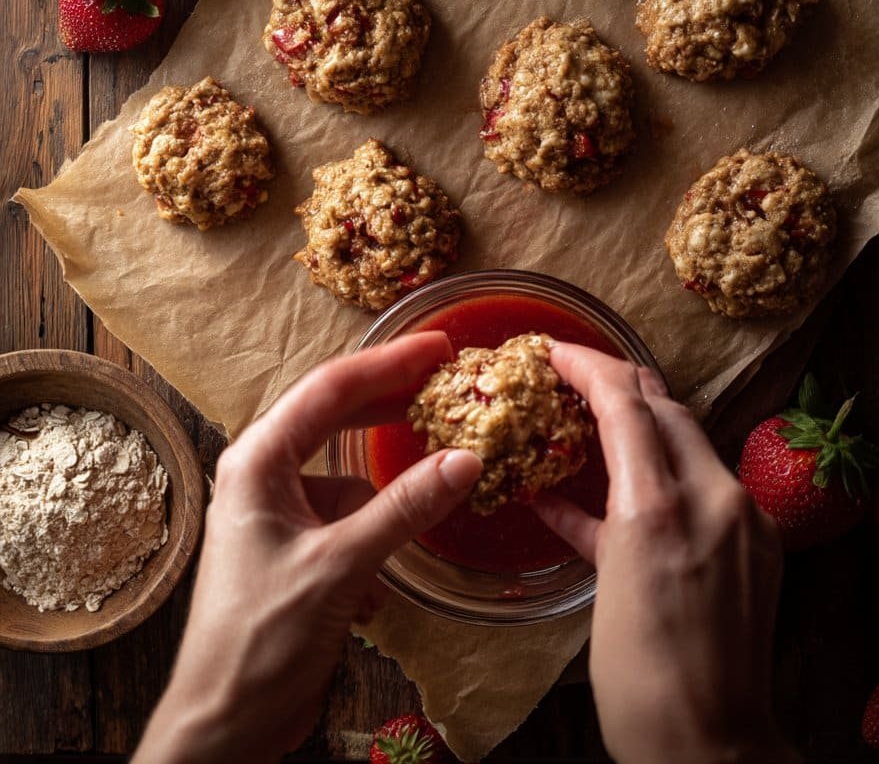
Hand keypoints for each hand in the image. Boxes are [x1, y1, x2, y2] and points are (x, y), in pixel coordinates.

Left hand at [134, 334, 480, 763]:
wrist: (224, 722)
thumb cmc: (259, 641)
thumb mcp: (339, 567)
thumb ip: (403, 510)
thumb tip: (464, 460)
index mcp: (258, 460)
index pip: (331, 389)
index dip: (388, 363)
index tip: (437, 346)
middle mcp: (264, 474)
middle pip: (337, 417)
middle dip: (391, 401)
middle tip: (445, 376)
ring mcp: (279, 512)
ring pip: (349, 474)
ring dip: (387, 487)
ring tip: (436, 477)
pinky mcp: (296, 550)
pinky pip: (349, 519)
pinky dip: (374, 536)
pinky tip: (378, 586)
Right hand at [533, 346, 797, 763]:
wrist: (711, 751)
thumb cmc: (645, 684)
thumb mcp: (606, 586)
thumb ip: (589, 524)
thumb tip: (554, 498)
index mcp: (665, 507)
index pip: (630, 404)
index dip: (591, 368)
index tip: (557, 351)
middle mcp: (714, 502)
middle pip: (667, 414)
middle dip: (621, 386)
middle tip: (575, 376)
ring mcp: (742, 525)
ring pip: (686, 447)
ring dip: (643, 428)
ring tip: (595, 423)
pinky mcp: (753, 551)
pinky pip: (700, 493)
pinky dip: (659, 486)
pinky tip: (617, 505)